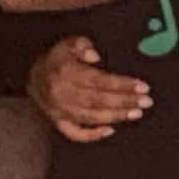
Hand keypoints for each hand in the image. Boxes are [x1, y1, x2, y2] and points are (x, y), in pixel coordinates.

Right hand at [27, 33, 151, 142]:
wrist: (32, 75)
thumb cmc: (57, 59)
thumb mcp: (67, 43)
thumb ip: (81, 44)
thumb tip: (94, 55)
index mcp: (66, 74)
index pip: (99, 81)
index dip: (121, 84)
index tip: (142, 86)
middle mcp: (62, 94)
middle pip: (98, 101)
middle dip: (124, 102)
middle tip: (146, 102)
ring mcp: (59, 111)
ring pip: (90, 117)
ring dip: (115, 117)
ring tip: (136, 113)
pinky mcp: (58, 121)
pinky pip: (74, 133)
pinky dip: (91, 135)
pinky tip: (110, 131)